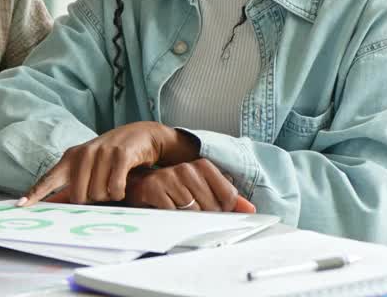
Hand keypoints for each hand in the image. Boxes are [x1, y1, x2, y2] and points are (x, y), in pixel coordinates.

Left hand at [19, 122, 194, 205]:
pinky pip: (114, 188)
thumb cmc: (112, 155)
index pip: (49, 178)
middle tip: (102, 188)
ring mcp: (102, 153)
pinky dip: (119, 192)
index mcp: (72, 157)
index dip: (35, 193)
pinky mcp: (120, 155)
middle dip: (91, 200)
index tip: (20, 205)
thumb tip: (50, 203)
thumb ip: (71, 184)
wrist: (143, 135)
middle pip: (77, 196)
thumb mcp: (89, 166)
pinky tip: (123, 184)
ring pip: (97, 194)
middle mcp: (83, 154)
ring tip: (114, 181)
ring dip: (108, 195)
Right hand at [124, 159, 254, 212]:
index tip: (214, 211)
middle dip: (204, 217)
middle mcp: (187, 168)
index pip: (228, 196)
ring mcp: (170, 177)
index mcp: (202, 166)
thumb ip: (226, 198)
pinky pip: (173, 214)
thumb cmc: (171, 190)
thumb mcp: (200, 190)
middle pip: (211, 207)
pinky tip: (166, 212)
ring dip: (187, 219)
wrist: (137, 186)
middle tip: (190, 213)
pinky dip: (172, 219)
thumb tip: (249, 209)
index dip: (223, 210)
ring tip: (177, 211)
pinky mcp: (154, 188)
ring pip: (192, 212)